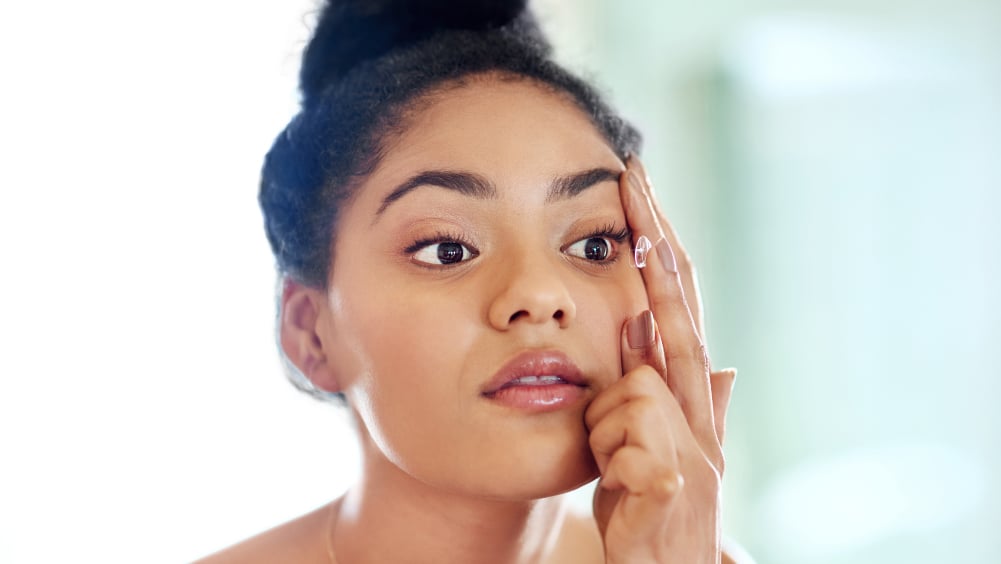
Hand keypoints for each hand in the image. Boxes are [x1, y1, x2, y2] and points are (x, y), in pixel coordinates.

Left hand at [585, 157, 735, 562]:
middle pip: (680, 315)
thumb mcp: (639, 441)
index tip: (636, 192)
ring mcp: (696, 447)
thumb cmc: (648, 506)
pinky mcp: (676, 485)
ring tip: (615, 472)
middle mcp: (700, 413)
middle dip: (656, 246)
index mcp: (686, 398)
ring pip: (635, 391)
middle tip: (634, 179)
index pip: (675, 308)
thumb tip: (672, 336)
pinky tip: (625, 491)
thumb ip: (652, 386)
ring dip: (607, 429)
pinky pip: (632, 449)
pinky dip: (616, 465)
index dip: (659, 250)